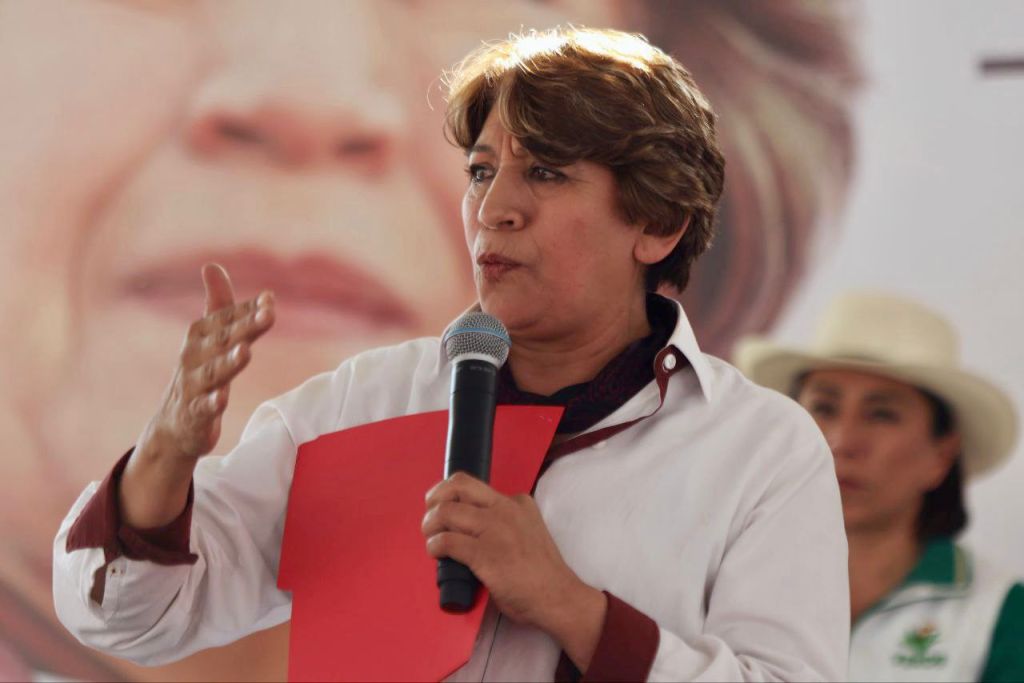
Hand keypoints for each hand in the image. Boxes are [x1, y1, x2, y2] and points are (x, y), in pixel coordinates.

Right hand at [146, 263, 274, 460]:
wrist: (174, 426)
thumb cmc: (198, 375)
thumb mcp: (208, 340)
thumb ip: (217, 305)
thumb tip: (212, 265)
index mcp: (202, 337)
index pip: (228, 318)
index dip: (249, 309)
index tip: (270, 299)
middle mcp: (195, 357)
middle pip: (225, 340)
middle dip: (246, 326)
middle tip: (269, 314)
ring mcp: (194, 386)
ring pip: (215, 372)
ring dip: (230, 361)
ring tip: (246, 350)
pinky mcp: (195, 414)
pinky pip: (204, 408)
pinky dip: (212, 403)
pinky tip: (222, 399)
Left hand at [422, 473, 606, 668]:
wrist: (558, 596)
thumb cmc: (542, 572)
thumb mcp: (528, 530)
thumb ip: (506, 522)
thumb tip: (472, 528)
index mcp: (517, 502)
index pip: (474, 485)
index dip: (452, 495)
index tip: (444, 508)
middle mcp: (505, 508)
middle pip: (458, 486)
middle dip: (435, 497)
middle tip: (430, 515)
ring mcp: (494, 529)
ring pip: (446, 512)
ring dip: (430, 525)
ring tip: (431, 537)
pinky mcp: (485, 553)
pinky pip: (447, 541)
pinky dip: (434, 546)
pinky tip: (436, 554)